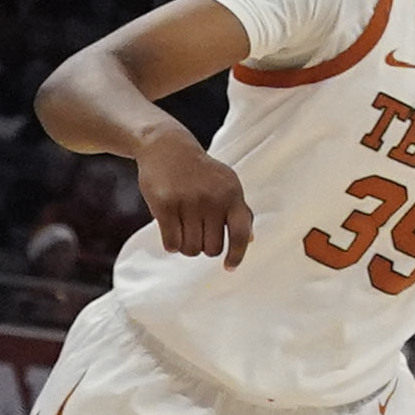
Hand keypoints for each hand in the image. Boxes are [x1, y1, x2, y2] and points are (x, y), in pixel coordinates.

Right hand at [135, 122, 255, 266]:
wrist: (167, 147)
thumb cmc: (201, 171)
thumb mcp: (227, 184)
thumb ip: (240, 211)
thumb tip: (250, 239)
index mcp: (232, 195)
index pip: (240, 234)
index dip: (237, 254)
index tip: (229, 267)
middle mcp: (212, 199)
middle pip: (212, 248)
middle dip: (204, 247)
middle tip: (197, 233)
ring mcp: (188, 202)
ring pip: (191, 249)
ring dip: (186, 246)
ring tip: (184, 230)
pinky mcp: (165, 205)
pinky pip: (171, 243)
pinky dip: (171, 244)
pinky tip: (171, 230)